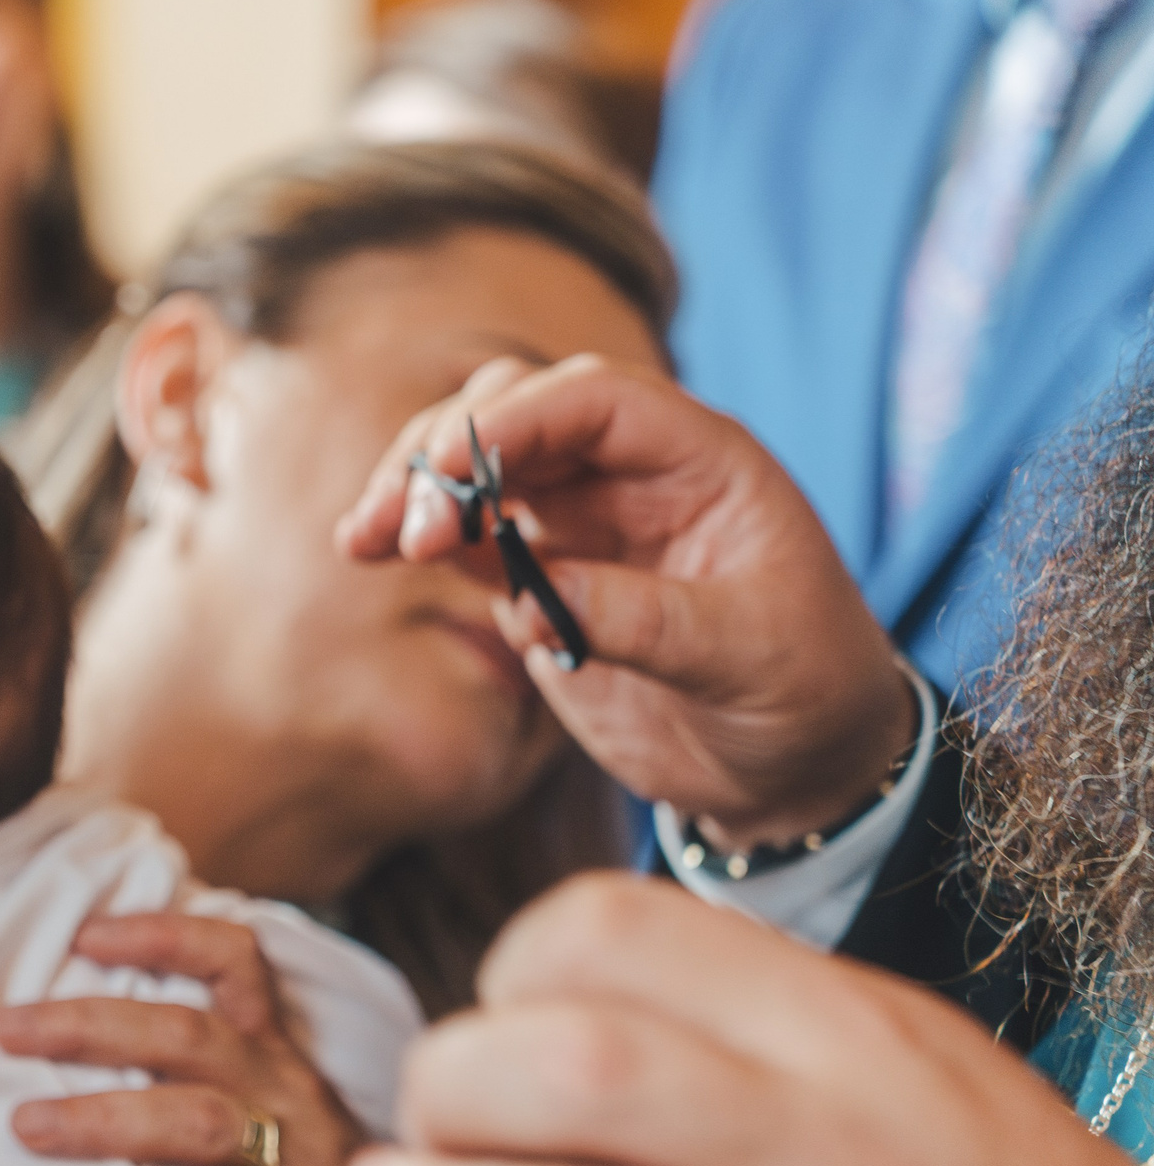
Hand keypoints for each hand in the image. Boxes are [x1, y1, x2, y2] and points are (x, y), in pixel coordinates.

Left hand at [0, 914, 516, 1165]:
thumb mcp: (260, 1126)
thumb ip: (190, 1082)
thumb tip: (71, 1043)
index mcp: (275, 1059)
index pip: (233, 964)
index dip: (164, 935)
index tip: (84, 934)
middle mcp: (293, 1098)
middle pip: (188, 1035)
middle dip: (89, 1024)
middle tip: (3, 1030)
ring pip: (201, 1120)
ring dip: (106, 1117)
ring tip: (27, 1126)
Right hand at [335, 356, 914, 850]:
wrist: (792, 763)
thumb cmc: (802, 688)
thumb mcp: (746, 654)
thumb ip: (644, 620)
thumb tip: (533, 599)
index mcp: (700, 461)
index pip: (597, 402)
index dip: (519, 419)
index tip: (452, 466)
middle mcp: (631, 476)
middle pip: (517, 414)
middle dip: (447, 455)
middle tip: (406, 530)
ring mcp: (580, 524)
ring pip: (476, 467)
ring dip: (413, 492)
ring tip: (362, 542)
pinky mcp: (541, 578)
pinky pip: (465, 537)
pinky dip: (412, 538)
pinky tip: (365, 552)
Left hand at [346, 873, 1153, 1165]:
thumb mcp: (891, 1060)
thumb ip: (732, 1019)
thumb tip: (528, 1002)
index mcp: (838, 1031)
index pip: (615, 933)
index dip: (509, 972)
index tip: (491, 1032)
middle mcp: (835, 1147)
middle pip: (584, 1069)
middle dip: (454, 1088)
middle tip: (422, 1134)